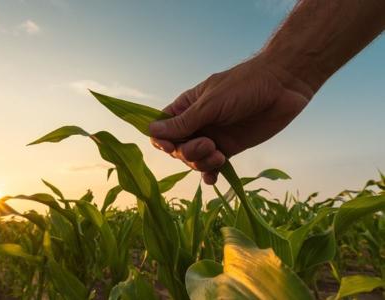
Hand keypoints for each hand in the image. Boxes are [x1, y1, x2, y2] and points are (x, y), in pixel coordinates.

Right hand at [149, 55, 313, 183]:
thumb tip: (152, 132)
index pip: (162, 128)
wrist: (283, 86)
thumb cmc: (244, 86)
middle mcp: (197, 124)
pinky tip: (213, 178)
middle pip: (176, 148)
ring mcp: (213, 137)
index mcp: (187, 107)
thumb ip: (184, 122)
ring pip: (194, 160)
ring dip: (201, 163)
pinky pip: (213, 167)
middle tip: (208, 144)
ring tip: (219, 156)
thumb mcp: (211, 104)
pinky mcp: (230, 148)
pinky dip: (210, 174)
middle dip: (187, 152)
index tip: (170, 146)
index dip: (162, 141)